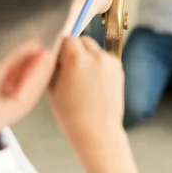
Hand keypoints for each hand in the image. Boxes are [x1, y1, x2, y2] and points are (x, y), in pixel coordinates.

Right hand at [48, 36, 124, 153]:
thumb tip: (52, 53)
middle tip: (67, 68)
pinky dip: (97, 64)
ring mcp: (110, 62)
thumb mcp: (53, 89)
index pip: (66, 39)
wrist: (98, 134)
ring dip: (86, 56)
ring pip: (93, 49)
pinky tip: (92, 83)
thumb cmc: (71, 116)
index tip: (56, 58)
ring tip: (81, 79)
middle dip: (73, 50)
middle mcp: (96, 56)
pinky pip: (103, 58)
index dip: (59, 48)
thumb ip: (53, 66)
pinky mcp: (119, 69)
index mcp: (76, 59)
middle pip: (81, 40)